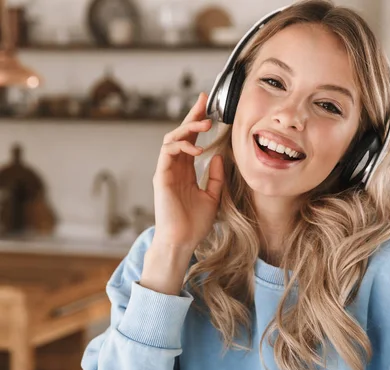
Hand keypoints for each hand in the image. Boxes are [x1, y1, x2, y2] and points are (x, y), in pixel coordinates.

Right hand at [151, 92, 223, 254]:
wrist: (183, 241)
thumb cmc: (195, 222)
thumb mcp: (213, 196)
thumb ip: (216, 176)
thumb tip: (219, 156)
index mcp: (186, 170)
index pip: (192, 140)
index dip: (198, 122)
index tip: (208, 105)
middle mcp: (175, 167)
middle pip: (181, 134)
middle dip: (192, 115)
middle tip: (204, 100)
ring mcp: (167, 170)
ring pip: (173, 139)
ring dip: (189, 128)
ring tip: (206, 123)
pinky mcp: (162, 176)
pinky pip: (168, 152)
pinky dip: (182, 146)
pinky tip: (197, 149)